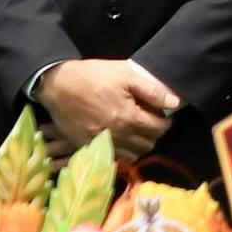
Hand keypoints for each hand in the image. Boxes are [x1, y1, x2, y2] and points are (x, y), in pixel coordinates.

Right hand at [37, 58, 179, 158]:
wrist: (57, 85)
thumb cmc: (92, 76)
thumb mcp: (125, 73)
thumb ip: (152, 90)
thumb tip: (174, 103)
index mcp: (129, 118)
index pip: (159, 129)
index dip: (165, 121)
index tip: (162, 115)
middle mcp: (118, 136)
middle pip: (148, 145)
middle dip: (154, 134)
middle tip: (150, 122)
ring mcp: (102, 144)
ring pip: (132, 155)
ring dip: (139, 146)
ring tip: (136, 132)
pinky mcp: (88, 147)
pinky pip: (113, 158)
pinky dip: (122, 153)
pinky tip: (120, 140)